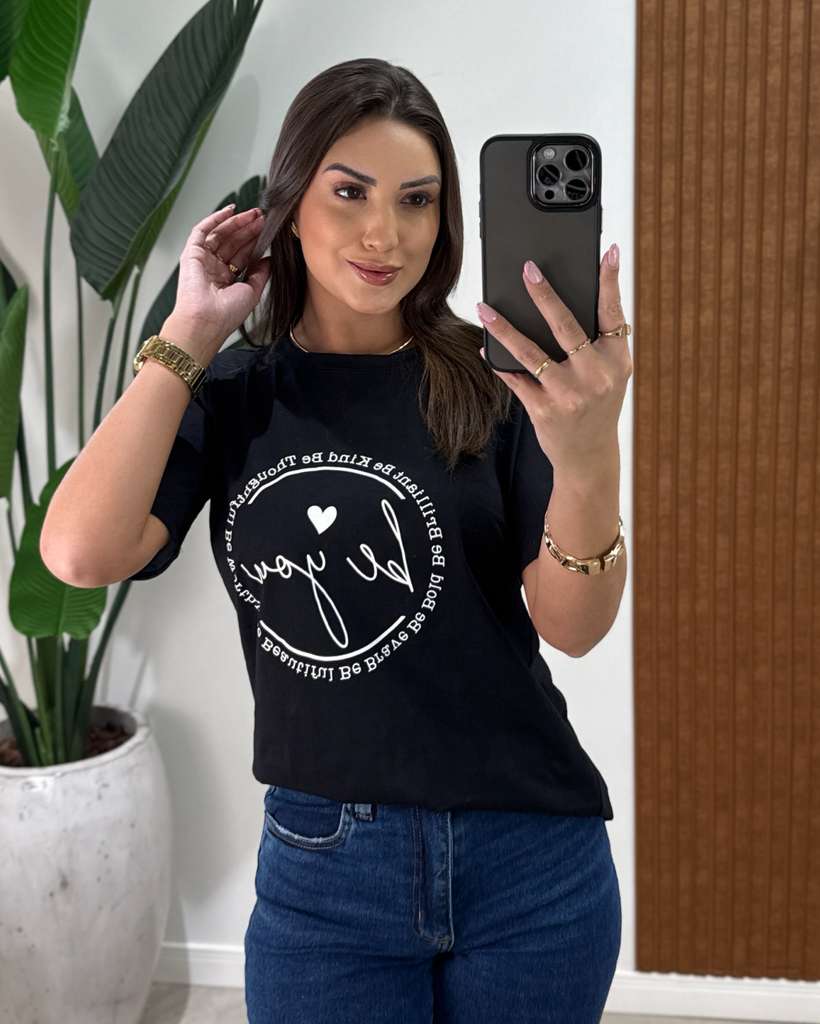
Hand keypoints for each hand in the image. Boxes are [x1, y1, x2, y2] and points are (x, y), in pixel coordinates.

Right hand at [171, 204, 271, 341]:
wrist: (207, 320)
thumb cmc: (227, 314)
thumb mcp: (252, 291)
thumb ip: (261, 273)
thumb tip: (270, 259)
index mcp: (227, 280)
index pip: (243, 255)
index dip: (256, 242)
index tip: (269, 232)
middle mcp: (214, 269)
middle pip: (233, 242)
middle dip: (248, 229)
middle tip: (263, 218)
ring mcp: (203, 260)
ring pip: (221, 234)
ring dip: (237, 223)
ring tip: (254, 215)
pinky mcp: (191, 253)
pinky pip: (202, 230)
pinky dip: (215, 218)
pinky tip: (230, 210)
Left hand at [477, 244, 631, 472]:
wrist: (588, 456)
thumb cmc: (598, 405)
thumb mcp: (612, 373)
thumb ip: (600, 340)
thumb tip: (578, 294)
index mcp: (617, 360)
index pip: (612, 313)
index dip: (610, 281)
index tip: (606, 252)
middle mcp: (596, 376)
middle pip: (566, 326)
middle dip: (545, 294)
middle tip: (527, 268)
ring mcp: (569, 394)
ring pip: (531, 352)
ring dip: (504, 327)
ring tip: (485, 308)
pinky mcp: (544, 410)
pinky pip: (516, 379)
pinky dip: (499, 362)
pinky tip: (486, 347)